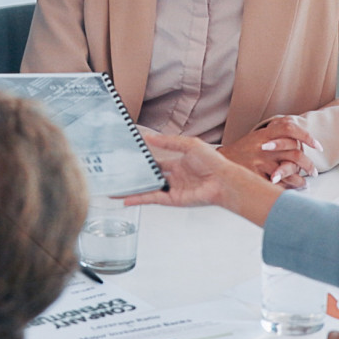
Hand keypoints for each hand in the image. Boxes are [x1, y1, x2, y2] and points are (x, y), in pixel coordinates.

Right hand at [123, 132, 281, 227]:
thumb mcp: (189, 145)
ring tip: (116, 191)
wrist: (223, 180)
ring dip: (133, 191)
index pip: (157, 163)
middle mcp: (174, 178)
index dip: (145, 161)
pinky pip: (152, 198)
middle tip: (120, 176)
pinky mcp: (172, 200)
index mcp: (179, 164)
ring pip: (148, 189)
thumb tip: (150, 138)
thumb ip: (168, 142)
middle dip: (136, 178)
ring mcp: (173, 190)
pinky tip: (127, 200)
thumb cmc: (213, 162)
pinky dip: (139, 199)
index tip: (131, 159)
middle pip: (150, 178)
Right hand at [218, 117, 321, 188]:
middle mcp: (262, 145)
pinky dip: (285, 188)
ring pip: (288, 171)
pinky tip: (289, 190)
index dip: (306, 135)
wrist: (218, 161)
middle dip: (308, 164)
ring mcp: (258, 160)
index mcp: (264, 134)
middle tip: (313, 172)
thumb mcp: (257, 137)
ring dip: (300, 180)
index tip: (317, 146)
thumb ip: (275, 133)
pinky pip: (276, 184)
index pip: (289, 128)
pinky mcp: (253, 174)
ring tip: (304, 184)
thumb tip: (297, 136)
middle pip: (294, 152)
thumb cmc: (242, 151)